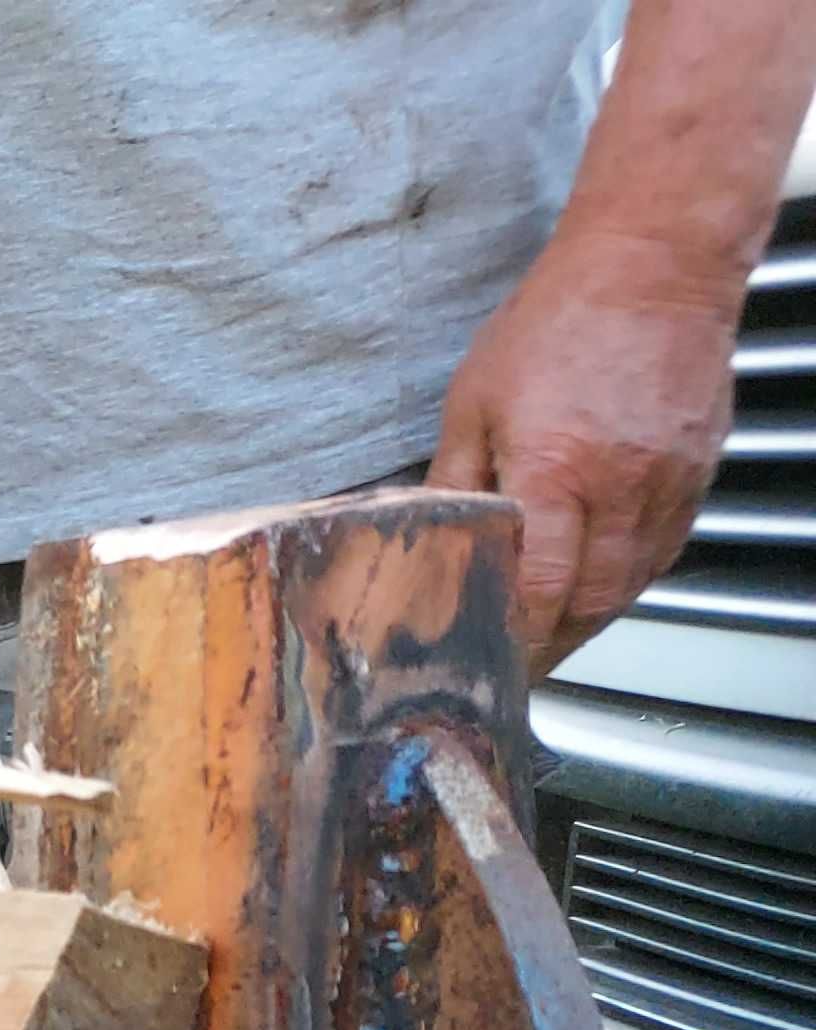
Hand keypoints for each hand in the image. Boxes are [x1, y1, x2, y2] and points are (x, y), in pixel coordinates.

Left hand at [429, 233, 741, 667]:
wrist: (656, 264)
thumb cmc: (555, 323)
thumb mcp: (474, 403)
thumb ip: (455, 482)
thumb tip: (429, 542)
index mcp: (557, 472)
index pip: (538, 588)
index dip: (515, 639)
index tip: (490, 665)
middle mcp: (622, 488)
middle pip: (589, 602)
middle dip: (551, 646)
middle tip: (515, 668)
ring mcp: (669, 482)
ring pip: (631, 584)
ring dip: (589, 622)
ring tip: (551, 640)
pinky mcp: (699, 471)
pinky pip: (664, 549)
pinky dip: (627, 581)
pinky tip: (598, 588)